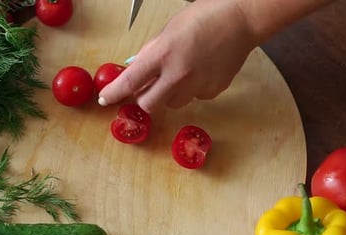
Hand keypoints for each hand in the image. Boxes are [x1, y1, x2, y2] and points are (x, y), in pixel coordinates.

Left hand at [98, 0, 256, 112]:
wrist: (240, 20)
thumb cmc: (202, 18)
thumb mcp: (167, 31)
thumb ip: (150, 54)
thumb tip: (135, 69)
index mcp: (162, 55)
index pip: (130, 82)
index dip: (114, 93)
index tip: (105, 99)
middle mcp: (178, 75)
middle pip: (149, 105)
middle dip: (144, 98)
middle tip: (148, 86)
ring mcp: (197, 86)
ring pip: (172, 103)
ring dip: (168, 94)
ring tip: (180, 72)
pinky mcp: (212, 92)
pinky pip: (193, 98)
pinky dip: (190, 89)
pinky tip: (199, 70)